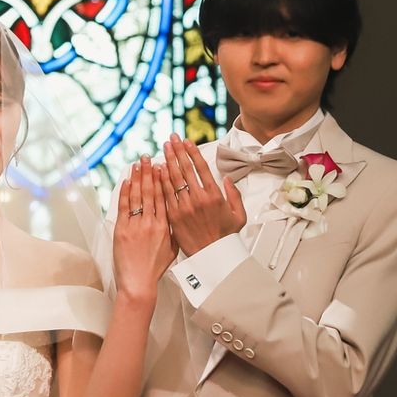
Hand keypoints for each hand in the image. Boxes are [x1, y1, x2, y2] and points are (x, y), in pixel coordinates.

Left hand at [114, 158, 176, 301]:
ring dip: (138, 177)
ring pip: (138, 195)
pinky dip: (125, 192)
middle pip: (151, 192)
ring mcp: (136, 226)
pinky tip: (126, 180)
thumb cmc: (155, 269)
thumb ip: (173, 231)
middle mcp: (152, 223)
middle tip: (149, 157)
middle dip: (150, 172)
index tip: (163, 166)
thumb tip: (174, 216)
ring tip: (138, 163)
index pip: (164, 197)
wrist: (139, 283)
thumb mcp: (172, 249)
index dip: (163, 180)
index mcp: (166, 227)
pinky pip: (124, 206)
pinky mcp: (122, 230)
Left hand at [160, 134, 245, 255]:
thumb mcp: (239, 215)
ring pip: (173, 179)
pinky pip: (165, 195)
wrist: (210, 257)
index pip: (201, 168)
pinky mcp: (173, 216)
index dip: (192, 152)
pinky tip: (157, 170)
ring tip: (163, 149)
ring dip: (167, 161)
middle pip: (185, 169)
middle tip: (171, 139)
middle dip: (177, 151)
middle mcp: (198, 199)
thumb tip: (227, 179)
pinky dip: (161, 181)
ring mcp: (184, 208)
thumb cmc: (225, 237)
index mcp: (215, 196)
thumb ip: (234, 195)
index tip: (186, 142)